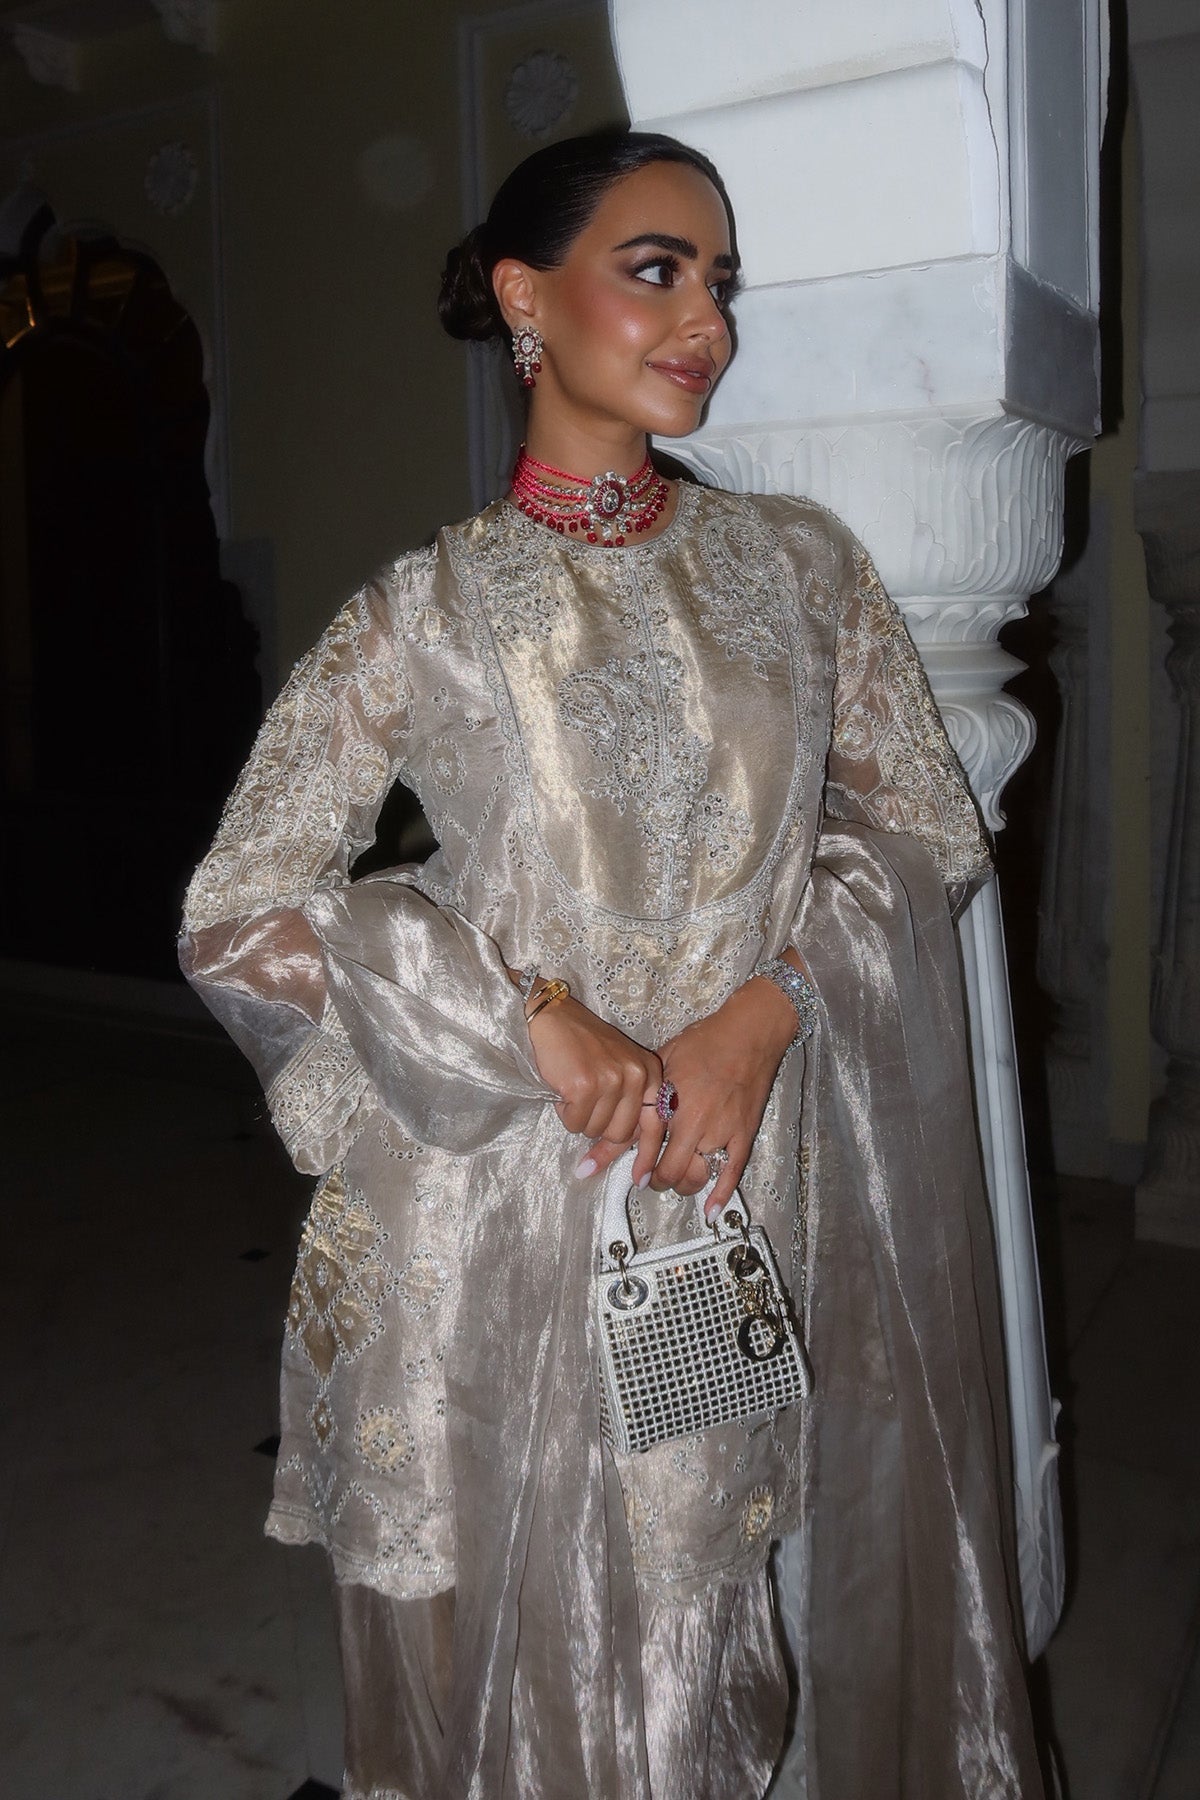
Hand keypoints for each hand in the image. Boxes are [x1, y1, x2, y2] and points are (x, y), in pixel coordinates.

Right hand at [525, 994, 662, 1169]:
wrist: (552, 1017)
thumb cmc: (583, 1046)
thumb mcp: (618, 1069)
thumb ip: (628, 1106)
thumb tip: (623, 1154)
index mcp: (650, 1072)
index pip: (656, 1125)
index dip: (647, 1157)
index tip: (641, 1180)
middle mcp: (636, 1076)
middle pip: (621, 1134)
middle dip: (600, 1132)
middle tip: (584, 1111)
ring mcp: (611, 1081)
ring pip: (595, 1130)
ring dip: (580, 1118)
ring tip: (574, 1088)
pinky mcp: (584, 1086)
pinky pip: (575, 1123)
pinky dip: (565, 1112)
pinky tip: (563, 1086)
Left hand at [635, 972, 799, 1217]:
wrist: (750, 1033)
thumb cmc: (705, 1040)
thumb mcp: (666, 1058)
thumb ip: (648, 1088)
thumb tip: (623, 1105)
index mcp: (670, 1102)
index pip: (641, 1143)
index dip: (624, 1162)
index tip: (616, 1172)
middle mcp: (694, 1122)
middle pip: (669, 1169)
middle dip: (655, 1180)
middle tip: (648, 1179)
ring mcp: (721, 1132)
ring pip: (697, 1176)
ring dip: (683, 1186)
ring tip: (675, 1182)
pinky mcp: (744, 1135)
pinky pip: (732, 1172)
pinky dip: (721, 1195)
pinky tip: (711, 1212)